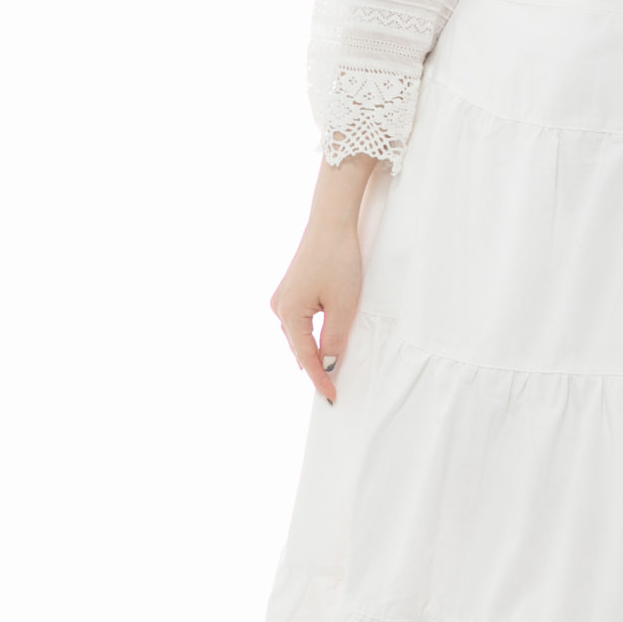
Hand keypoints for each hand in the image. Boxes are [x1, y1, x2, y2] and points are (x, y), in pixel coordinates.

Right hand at [271, 153, 376, 404]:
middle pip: (299, 348)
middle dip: (315, 368)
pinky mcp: (290, 290)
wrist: (331, 224)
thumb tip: (329, 364)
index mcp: (290, 314)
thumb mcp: (343, 305)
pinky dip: (309, 335)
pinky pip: (298, 322)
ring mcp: (282, 298)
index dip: (321, 379)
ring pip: (298, 335)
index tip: (332, 398)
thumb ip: (334, 338)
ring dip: (312, 352)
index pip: (307, 357)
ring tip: (327, 372)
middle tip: (331, 391)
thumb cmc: (338, 261)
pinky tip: (319, 343)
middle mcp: (279, 308)